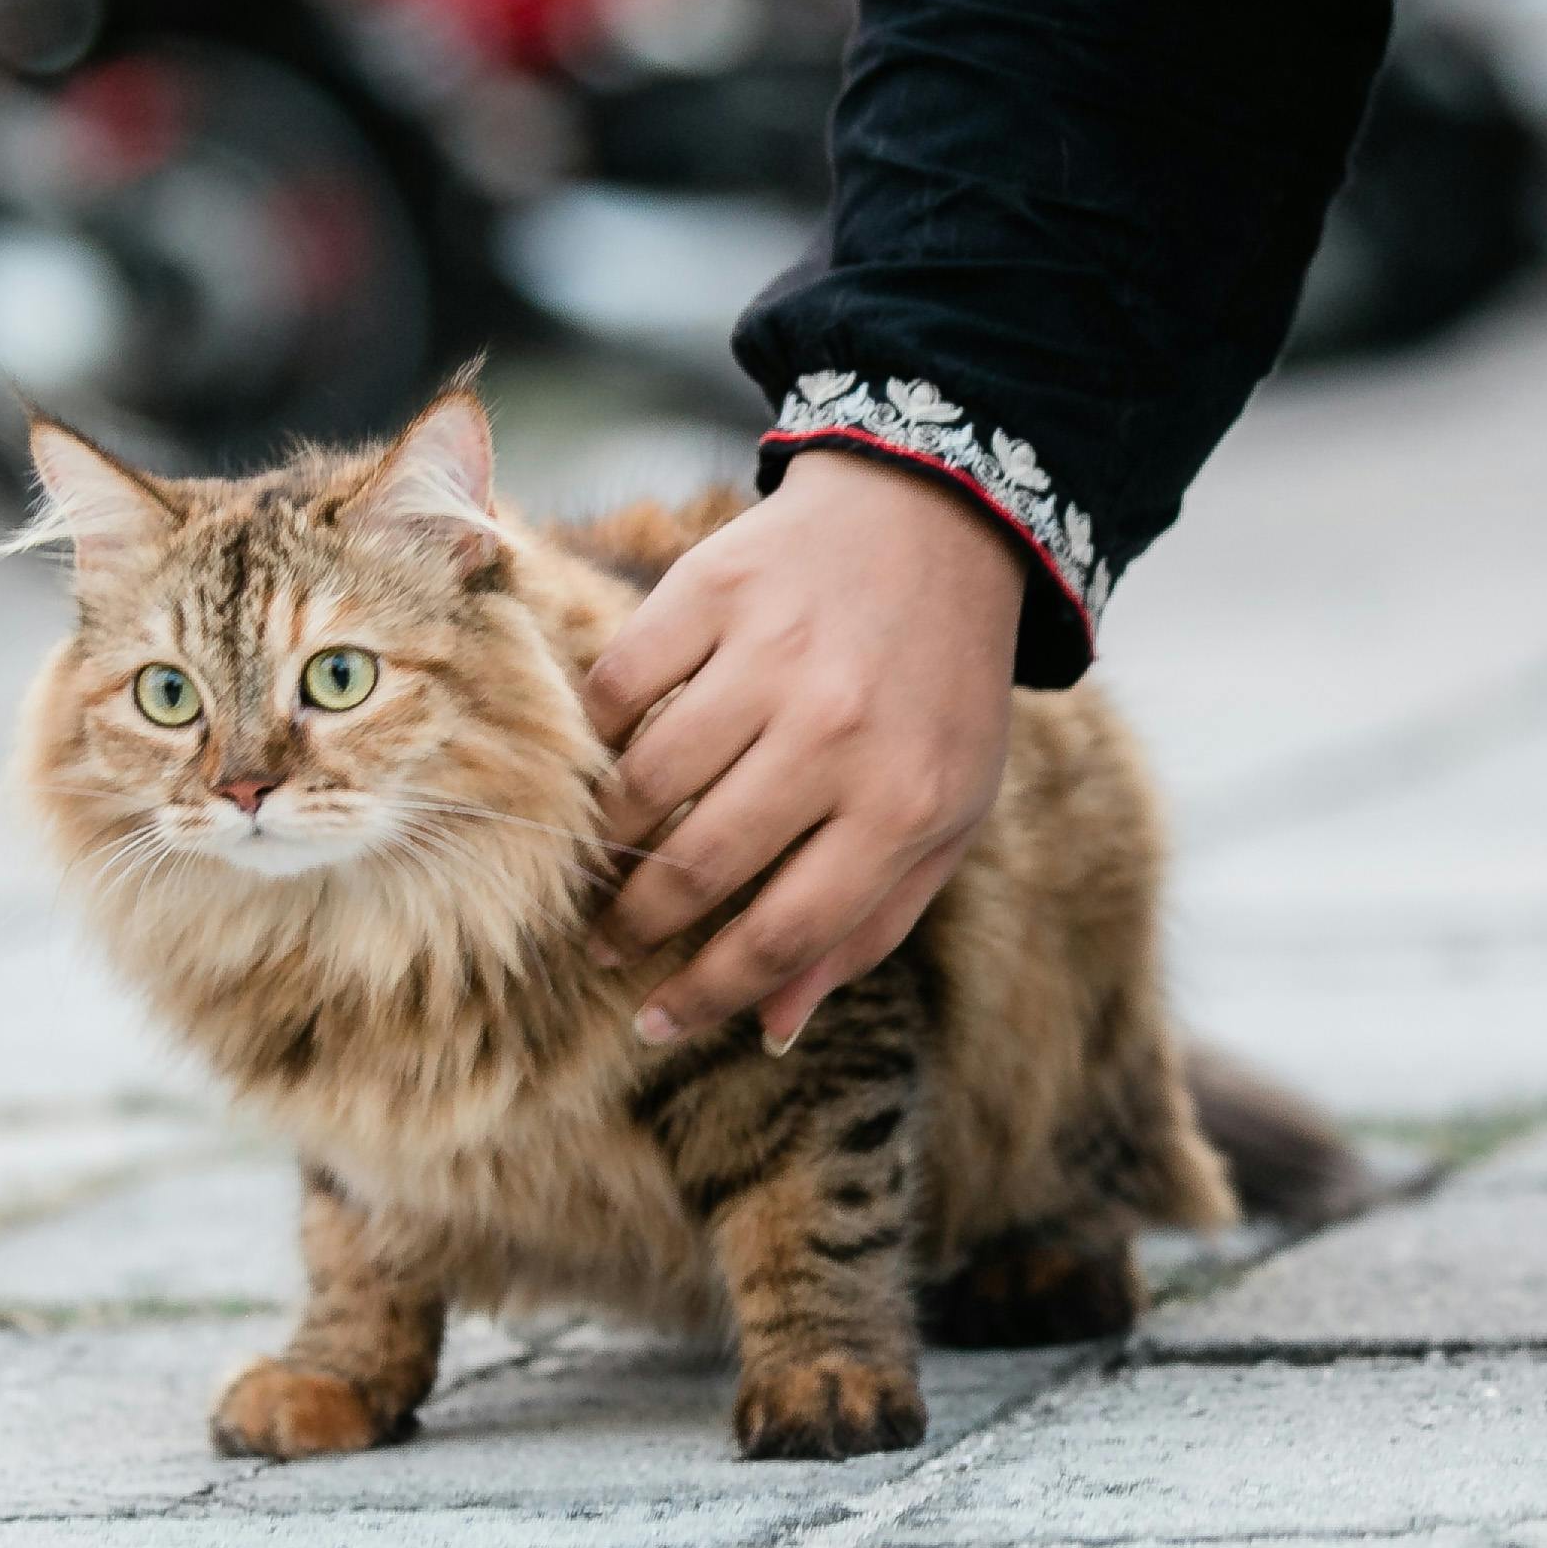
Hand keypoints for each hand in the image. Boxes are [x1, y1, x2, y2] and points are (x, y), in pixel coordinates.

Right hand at [584, 448, 1023, 1053]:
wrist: (934, 524)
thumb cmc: (937, 691)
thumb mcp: (945, 816)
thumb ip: (868, 924)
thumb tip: (770, 1024)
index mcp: (905, 804)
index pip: (784, 933)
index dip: (707, 994)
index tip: (653, 1020)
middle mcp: (837, 732)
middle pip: (700, 866)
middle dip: (636, 924)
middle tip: (607, 941)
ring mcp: (772, 654)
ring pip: (645, 782)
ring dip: (611, 836)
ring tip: (608, 856)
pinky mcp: (714, 588)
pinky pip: (619, 686)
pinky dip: (601, 732)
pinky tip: (612, 755)